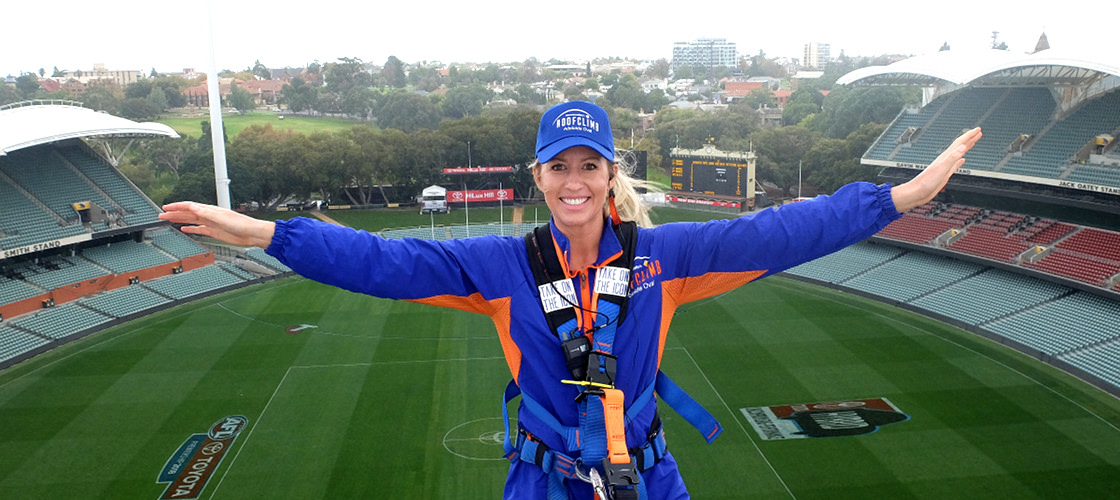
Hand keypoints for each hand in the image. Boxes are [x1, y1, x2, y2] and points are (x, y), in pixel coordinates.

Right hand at [159, 202, 275, 247]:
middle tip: (161, 214)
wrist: (252, 234)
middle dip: (174, 213)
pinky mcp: (214, 231)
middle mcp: (209, 215)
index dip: (176, 206)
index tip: (165, 207)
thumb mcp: (222, 218)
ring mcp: (211, 223)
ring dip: (179, 219)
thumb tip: (193, 207)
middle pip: (188, 213)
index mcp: (210, 210)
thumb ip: (207, 213)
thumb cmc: (241, 225)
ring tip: (168, 220)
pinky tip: (184, 229)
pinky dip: (190, 228)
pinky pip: (199, 229)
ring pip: (191, 220)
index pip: (189, 206)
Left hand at [891, 127, 981, 211]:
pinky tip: (962, 160)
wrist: (917, 192)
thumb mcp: (941, 169)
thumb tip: (962, 147)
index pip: (960, 142)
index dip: (969, 135)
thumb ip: (952, 158)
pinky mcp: (945, 174)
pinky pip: (955, 164)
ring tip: (972, 142)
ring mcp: (945, 166)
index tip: (978, 129)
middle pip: (960, 145)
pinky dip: (960, 161)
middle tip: (978, 132)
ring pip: (958, 153)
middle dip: (969, 138)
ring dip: (966, 147)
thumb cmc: (926, 182)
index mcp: (945, 157)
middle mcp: (946, 160)